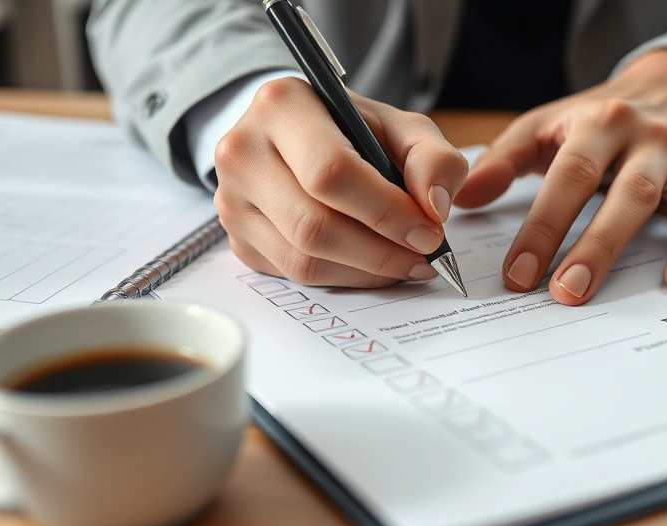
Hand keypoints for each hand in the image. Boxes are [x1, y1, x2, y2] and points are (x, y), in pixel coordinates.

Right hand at [213, 77, 467, 287]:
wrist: (298, 138)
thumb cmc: (351, 131)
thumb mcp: (401, 128)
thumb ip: (432, 158)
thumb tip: (435, 206)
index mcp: (282, 105)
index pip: (330, 172)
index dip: (386, 211)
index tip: (429, 232)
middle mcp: (243, 150)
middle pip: (314, 224)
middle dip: (381, 250)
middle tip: (425, 255)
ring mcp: (232, 199)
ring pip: (303, 259)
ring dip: (367, 271)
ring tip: (407, 262)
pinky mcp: (237, 239)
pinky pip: (294, 275)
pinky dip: (345, 278)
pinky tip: (373, 265)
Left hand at [456, 49, 666, 304]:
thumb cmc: (600, 119)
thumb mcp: (549, 125)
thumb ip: (504, 161)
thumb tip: (460, 202)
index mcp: (592, 121)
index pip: (564, 175)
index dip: (540, 227)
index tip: (516, 274)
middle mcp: (636, 134)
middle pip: (606, 189)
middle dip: (580, 244)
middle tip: (557, 293)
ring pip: (647, 201)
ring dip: (616, 249)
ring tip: (590, 294)